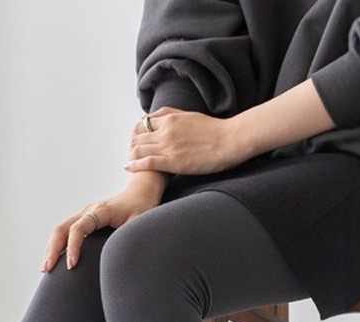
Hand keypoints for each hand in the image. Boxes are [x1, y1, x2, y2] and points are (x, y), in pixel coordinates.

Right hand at [42, 171, 169, 271]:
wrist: (140, 192)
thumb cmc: (142, 207)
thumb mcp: (141, 221)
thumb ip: (131, 235)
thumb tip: (123, 256)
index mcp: (101, 211)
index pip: (79, 228)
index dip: (73, 247)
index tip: (71, 265)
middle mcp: (88, 211)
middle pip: (62, 228)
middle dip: (52, 249)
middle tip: (48, 269)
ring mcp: (83, 214)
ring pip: (59, 229)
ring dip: (50, 248)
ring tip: (46, 268)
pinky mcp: (83, 219)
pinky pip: (64, 231)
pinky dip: (56, 245)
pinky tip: (54, 260)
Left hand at [126, 80, 335, 175]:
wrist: (231, 140)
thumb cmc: (215, 130)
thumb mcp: (191, 115)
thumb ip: (173, 115)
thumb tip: (158, 116)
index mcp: (171, 119)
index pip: (144, 123)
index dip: (137, 132)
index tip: (135, 140)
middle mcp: (166, 130)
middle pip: (138, 136)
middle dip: (132, 145)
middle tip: (130, 153)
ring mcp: (168, 146)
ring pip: (139, 149)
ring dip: (131, 155)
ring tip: (129, 162)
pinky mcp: (172, 161)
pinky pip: (146, 162)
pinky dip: (134, 165)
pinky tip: (128, 168)